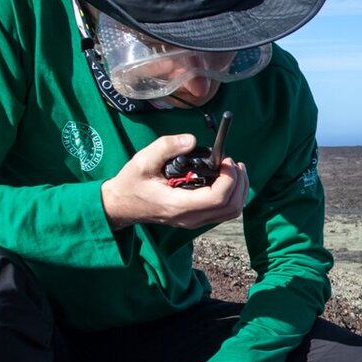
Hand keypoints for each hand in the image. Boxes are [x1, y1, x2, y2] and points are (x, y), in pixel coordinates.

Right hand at [100, 135, 248, 230]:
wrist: (122, 205)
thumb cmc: (132, 183)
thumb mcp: (143, 160)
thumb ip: (167, 147)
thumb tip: (192, 140)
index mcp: (179, 205)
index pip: (218, 198)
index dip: (229, 178)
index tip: (226, 159)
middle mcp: (190, 217)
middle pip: (231, 207)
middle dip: (239, 182)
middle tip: (234, 162)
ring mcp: (194, 221)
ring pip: (230, 212)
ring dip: (239, 189)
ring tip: (234, 169)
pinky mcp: (196, 218)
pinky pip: (223, 212)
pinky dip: (232, 195)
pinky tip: (226, 178)